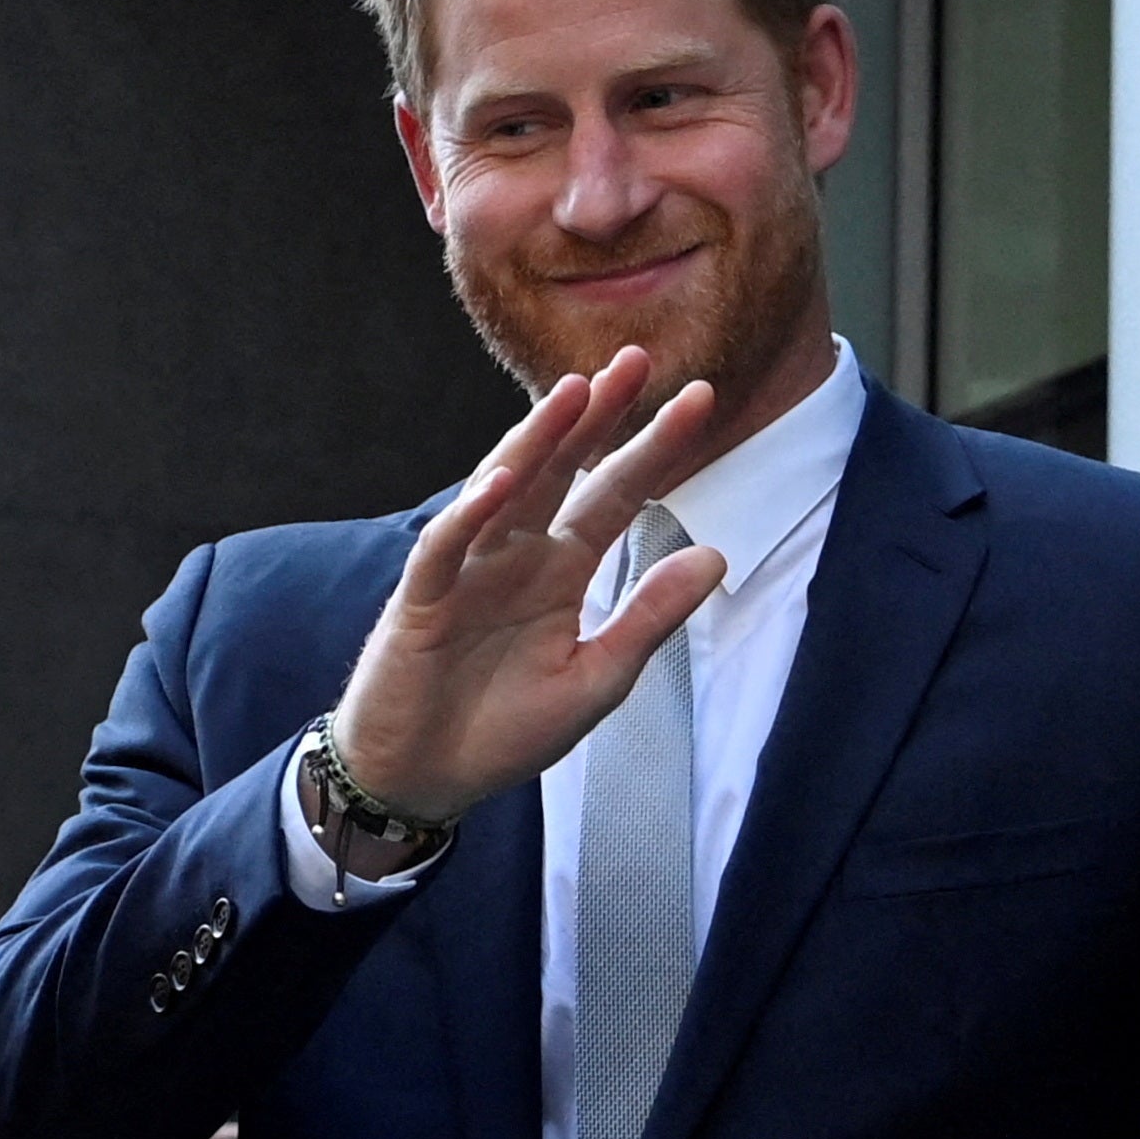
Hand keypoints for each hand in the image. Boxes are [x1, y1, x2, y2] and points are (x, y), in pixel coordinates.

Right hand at [331, 350, 725, 825]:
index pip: (614, 494)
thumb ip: (649, 618)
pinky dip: (470, 515)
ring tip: (573, 394)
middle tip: (637, 358)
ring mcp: (467, 571)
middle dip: (596, 416)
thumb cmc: (504, 732)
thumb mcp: (596, 679)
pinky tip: (501, 481)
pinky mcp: (422, 601)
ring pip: (503, 489)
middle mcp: (516, 555)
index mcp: (560, 570)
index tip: (701, 398)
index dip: (654, 447)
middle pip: (561, 470)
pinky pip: (445, 548)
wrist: (426, 780)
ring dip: (535, 441)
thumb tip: (717, 556)